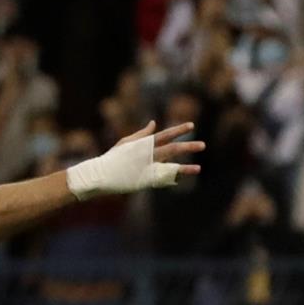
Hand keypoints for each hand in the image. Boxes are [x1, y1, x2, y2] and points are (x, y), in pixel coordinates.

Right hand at [64, 122, 202, 198]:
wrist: (100, 175)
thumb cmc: (112, 158)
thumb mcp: (126, 142)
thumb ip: (142, 134)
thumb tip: (154, 123)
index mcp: (144, 144)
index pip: (165, 134)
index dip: (179, 129)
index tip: (192, 125)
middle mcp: (148, 155)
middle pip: (172, 149)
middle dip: (188, 146)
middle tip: (202, 145)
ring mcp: (147, 169)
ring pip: (171, 166)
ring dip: (185, 168)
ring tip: (199, 168)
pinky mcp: (145, 181)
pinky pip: (163, 180)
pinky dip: (173, 180)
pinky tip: (182, 180)